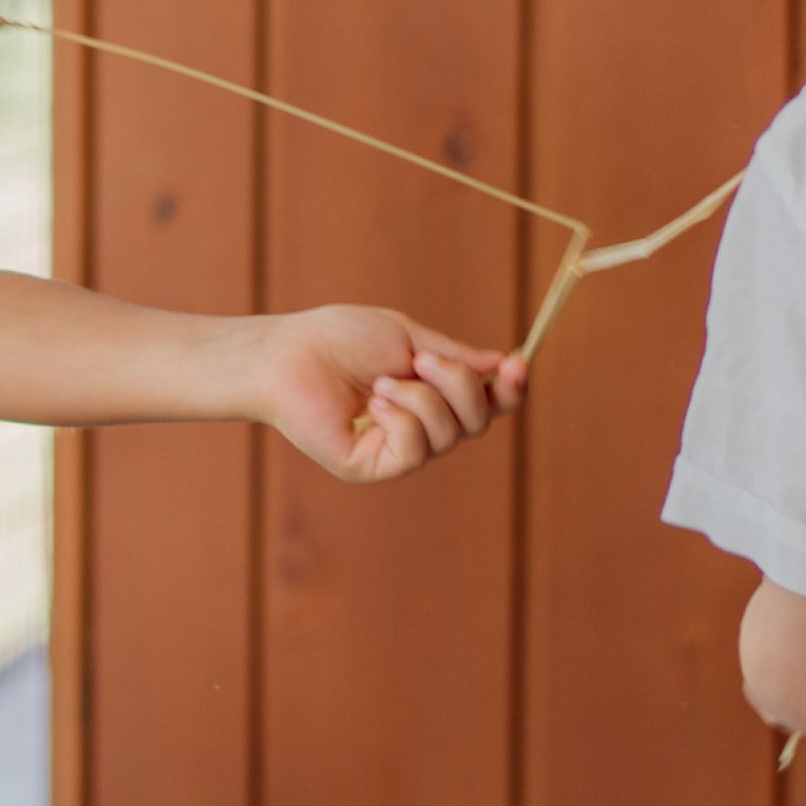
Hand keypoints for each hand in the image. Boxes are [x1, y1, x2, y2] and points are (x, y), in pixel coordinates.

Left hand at [251, 304, 527, 483]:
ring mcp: (399, 450)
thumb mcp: (409, 338)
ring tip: (381, 381)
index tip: (516, 363)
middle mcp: (422, 427)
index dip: (509, 389)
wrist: (289, 355)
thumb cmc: (340, 339)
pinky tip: (372, 402)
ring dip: (422, 399)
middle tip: (421, 360)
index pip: (488, 403)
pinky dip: (402, 420)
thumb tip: (500, 365)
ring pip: (450, 436)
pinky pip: (416, 452)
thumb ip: (456, 357)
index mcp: (433, 395)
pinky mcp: (374, 467)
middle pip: (478, 421)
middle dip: (458, 385)